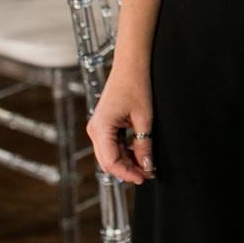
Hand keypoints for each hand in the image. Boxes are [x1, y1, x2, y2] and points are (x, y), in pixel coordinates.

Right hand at [87, 60, 154, 184]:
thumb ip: (144, 144)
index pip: (111, 162)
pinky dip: (124, 151)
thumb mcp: (144, 118)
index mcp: (101, 128)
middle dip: (127, 169)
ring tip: (146, 165)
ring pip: (110, 154)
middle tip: (148, 174)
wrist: (131, 64)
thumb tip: (147, 166)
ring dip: (127, 161)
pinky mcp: (104, 124)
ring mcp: (98, 127)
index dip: (127, 173)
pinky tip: (139, 153)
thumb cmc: (136, 85)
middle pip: (108, 161)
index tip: (144, 178)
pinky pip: (112, 144)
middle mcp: (95, 129)